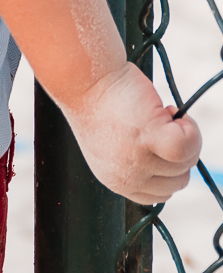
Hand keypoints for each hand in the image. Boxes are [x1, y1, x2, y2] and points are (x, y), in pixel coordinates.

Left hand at [60, 62, 201, 204]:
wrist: (83, 78)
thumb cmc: (100, 101)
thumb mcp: (114, 143)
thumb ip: (137, 161)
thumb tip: (177, 162)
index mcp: (117, 181)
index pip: (161, 194)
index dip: (168, 168)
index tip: (156, 141)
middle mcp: (127, 177)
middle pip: (179, 180)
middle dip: (178, 152)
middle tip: (159, 123)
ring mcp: (138, 159)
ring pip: (185, 161)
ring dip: (183, 133)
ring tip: (160, 112)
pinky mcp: (150, 136)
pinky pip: (188, 145)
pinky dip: (190, 128)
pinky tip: (171, 112)